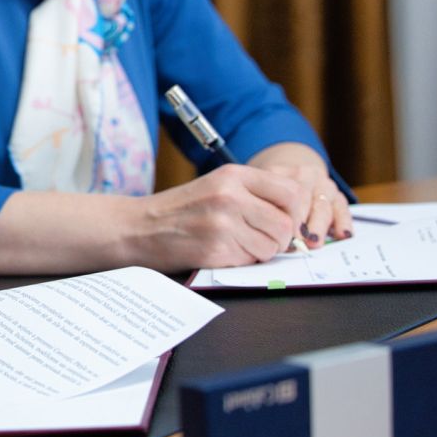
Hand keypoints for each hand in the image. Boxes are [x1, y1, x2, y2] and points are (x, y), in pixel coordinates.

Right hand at [132, 164, 310, 269]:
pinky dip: (242, 261)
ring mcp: (222, 223)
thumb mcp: (216, 186)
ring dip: (260, 251)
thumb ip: (255, 194)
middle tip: (257, 238)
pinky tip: (221, 252)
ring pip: (272, 246)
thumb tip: (299, 216)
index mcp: (233, 175)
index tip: (287, 222)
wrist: (137, 227)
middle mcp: (230, 196)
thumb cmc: (180, 210)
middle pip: (286, 224)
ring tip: (234, 244)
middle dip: (279, 238)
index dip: (296, 212)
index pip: (292, 192)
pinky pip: (251, 261)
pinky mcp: (216, 249)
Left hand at [248, 142, 352, 247]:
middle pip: (304, 199)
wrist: (294, 176)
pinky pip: (343, 209)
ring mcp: (324, 185)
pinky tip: (342, 235)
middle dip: (301, 222)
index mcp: (282, 173)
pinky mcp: (339, 197)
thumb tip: (264, 235)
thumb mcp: (262, 191)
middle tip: (297, 241)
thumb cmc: (272, 193)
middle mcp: (305, 176)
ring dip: (319, 226)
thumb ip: (263, 207)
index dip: (285, 214)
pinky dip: (343, 222)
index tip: (281, 232)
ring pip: (323, 205)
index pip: (284, 192)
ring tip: (314, 243)